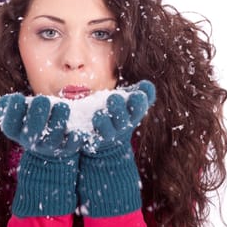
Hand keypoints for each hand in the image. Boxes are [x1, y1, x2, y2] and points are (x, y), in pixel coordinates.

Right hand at [0, 93, 80, 158]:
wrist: (48, 144)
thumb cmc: (31, 119)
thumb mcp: (18, 112)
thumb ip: (9, 105)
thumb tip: (7, 100)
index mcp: (17, 131)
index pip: (10, 126)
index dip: (12, 112)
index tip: (18, 96)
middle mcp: (31, 141)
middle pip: (32, 133)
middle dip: (37, 116)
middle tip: (42, 100)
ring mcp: (49, 146)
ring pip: (52, 139)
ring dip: (57, 122)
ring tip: (62, 105)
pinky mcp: (67, 148)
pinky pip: (71, 146)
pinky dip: (74, 139)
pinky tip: (77, 130)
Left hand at [77, 80, 155, 216]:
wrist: (108, 140)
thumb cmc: (122, 111)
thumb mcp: (131, 99)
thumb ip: (142, 92)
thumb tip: (148, 86)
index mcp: (132, 114)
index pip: (139, 108)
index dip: (138, 103)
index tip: (136, 95)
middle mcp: (121, 127)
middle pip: (122, 121)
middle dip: (119, 110)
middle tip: (113, 98)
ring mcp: (106, 135)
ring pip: (106, 132)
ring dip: (103, 123)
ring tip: (98, 114)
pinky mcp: (90, 141)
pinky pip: (87, 139)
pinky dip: (82, 135)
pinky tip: (78, 131)